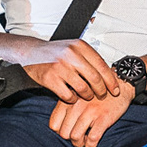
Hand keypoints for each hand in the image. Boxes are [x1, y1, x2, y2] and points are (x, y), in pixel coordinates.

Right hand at [0, 36, 118, 101]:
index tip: (115, 90)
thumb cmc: (54, 53)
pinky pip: (68, 95)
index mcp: (80, 46)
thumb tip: (109, 74)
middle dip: (101, 91)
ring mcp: (60, 67)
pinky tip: (72, 96)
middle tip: (102, 96)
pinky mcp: (50, 79)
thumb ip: (89, 58)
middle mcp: (71, 55)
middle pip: (95, 79)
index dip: (111, 80)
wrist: (30, 53)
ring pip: (83, 89)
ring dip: (87, 96)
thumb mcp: (73, 48)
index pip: (102, 66)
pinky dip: (73, 99)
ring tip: (86, 96)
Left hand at [48, 82, 133, 146]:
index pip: (54, 124)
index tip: (68, 131)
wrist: (121, 84)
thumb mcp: (77, 94)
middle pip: (64, 133)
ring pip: (75, 137)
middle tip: (78, 138)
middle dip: (70, 140)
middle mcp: (76, 106)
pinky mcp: (103, 118)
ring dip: (79, 144)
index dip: (60, 131)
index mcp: (67, 100)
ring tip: (84, 141)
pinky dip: (91, 145)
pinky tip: (93, 142)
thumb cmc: (97, 92)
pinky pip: (92, 138)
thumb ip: (67, 107)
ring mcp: (90, 112)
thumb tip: (60, 127)